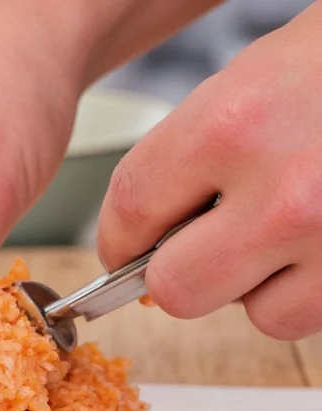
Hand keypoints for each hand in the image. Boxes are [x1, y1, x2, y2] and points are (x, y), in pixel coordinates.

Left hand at [97, 0, 321, 341]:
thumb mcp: (243, 86)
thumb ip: (185, 162)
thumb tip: (143, 236)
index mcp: (232, 126)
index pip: (132, 214)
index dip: (118, 239)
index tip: (124, 249)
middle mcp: (287, 191)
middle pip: (178, 290)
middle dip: (177, 274)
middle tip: (194, 250)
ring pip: (257, 314)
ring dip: (252, 285)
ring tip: (276, 232)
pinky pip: (313, 314)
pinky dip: (303, 289)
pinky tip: (312, 242)